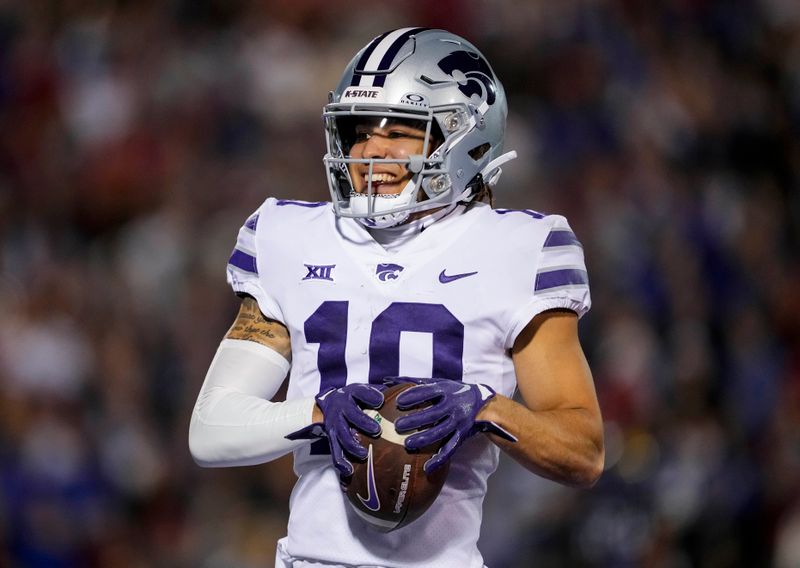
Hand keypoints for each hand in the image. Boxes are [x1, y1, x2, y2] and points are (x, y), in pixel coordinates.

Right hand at [286, 384, 383, 475]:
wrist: (328, 404)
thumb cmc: (351, 398)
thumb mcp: (361, 390)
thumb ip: (377, 392)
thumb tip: (400, 394)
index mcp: (351, 394)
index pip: (360, 392)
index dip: (370, 396)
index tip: (380, 400)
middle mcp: (341, 409)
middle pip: (351, 415)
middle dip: (363, 422)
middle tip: (376, 430)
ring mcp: (335, 425)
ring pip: (342, 436)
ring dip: (353, 445)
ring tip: (364, 454)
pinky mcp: (331, 438)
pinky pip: (335, 451)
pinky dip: (341, 462)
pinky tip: (349, 471)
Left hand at [394, 378, 516, 473]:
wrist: (483, 404)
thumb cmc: (454, 391)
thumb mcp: (438, 382)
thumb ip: (413, 382)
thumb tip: (386, 380)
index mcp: (445, 390)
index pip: (427, 392)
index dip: (413, 396)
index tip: (398, 402)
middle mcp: (452, 406)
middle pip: (432, 413)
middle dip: (415, 420)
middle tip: (398, 426)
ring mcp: (458, 422)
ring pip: (440, 432)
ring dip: (424, 439)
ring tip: (408, 444)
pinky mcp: (461, 436)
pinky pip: (450, 448)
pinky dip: (439, 459)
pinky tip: (427, 467)